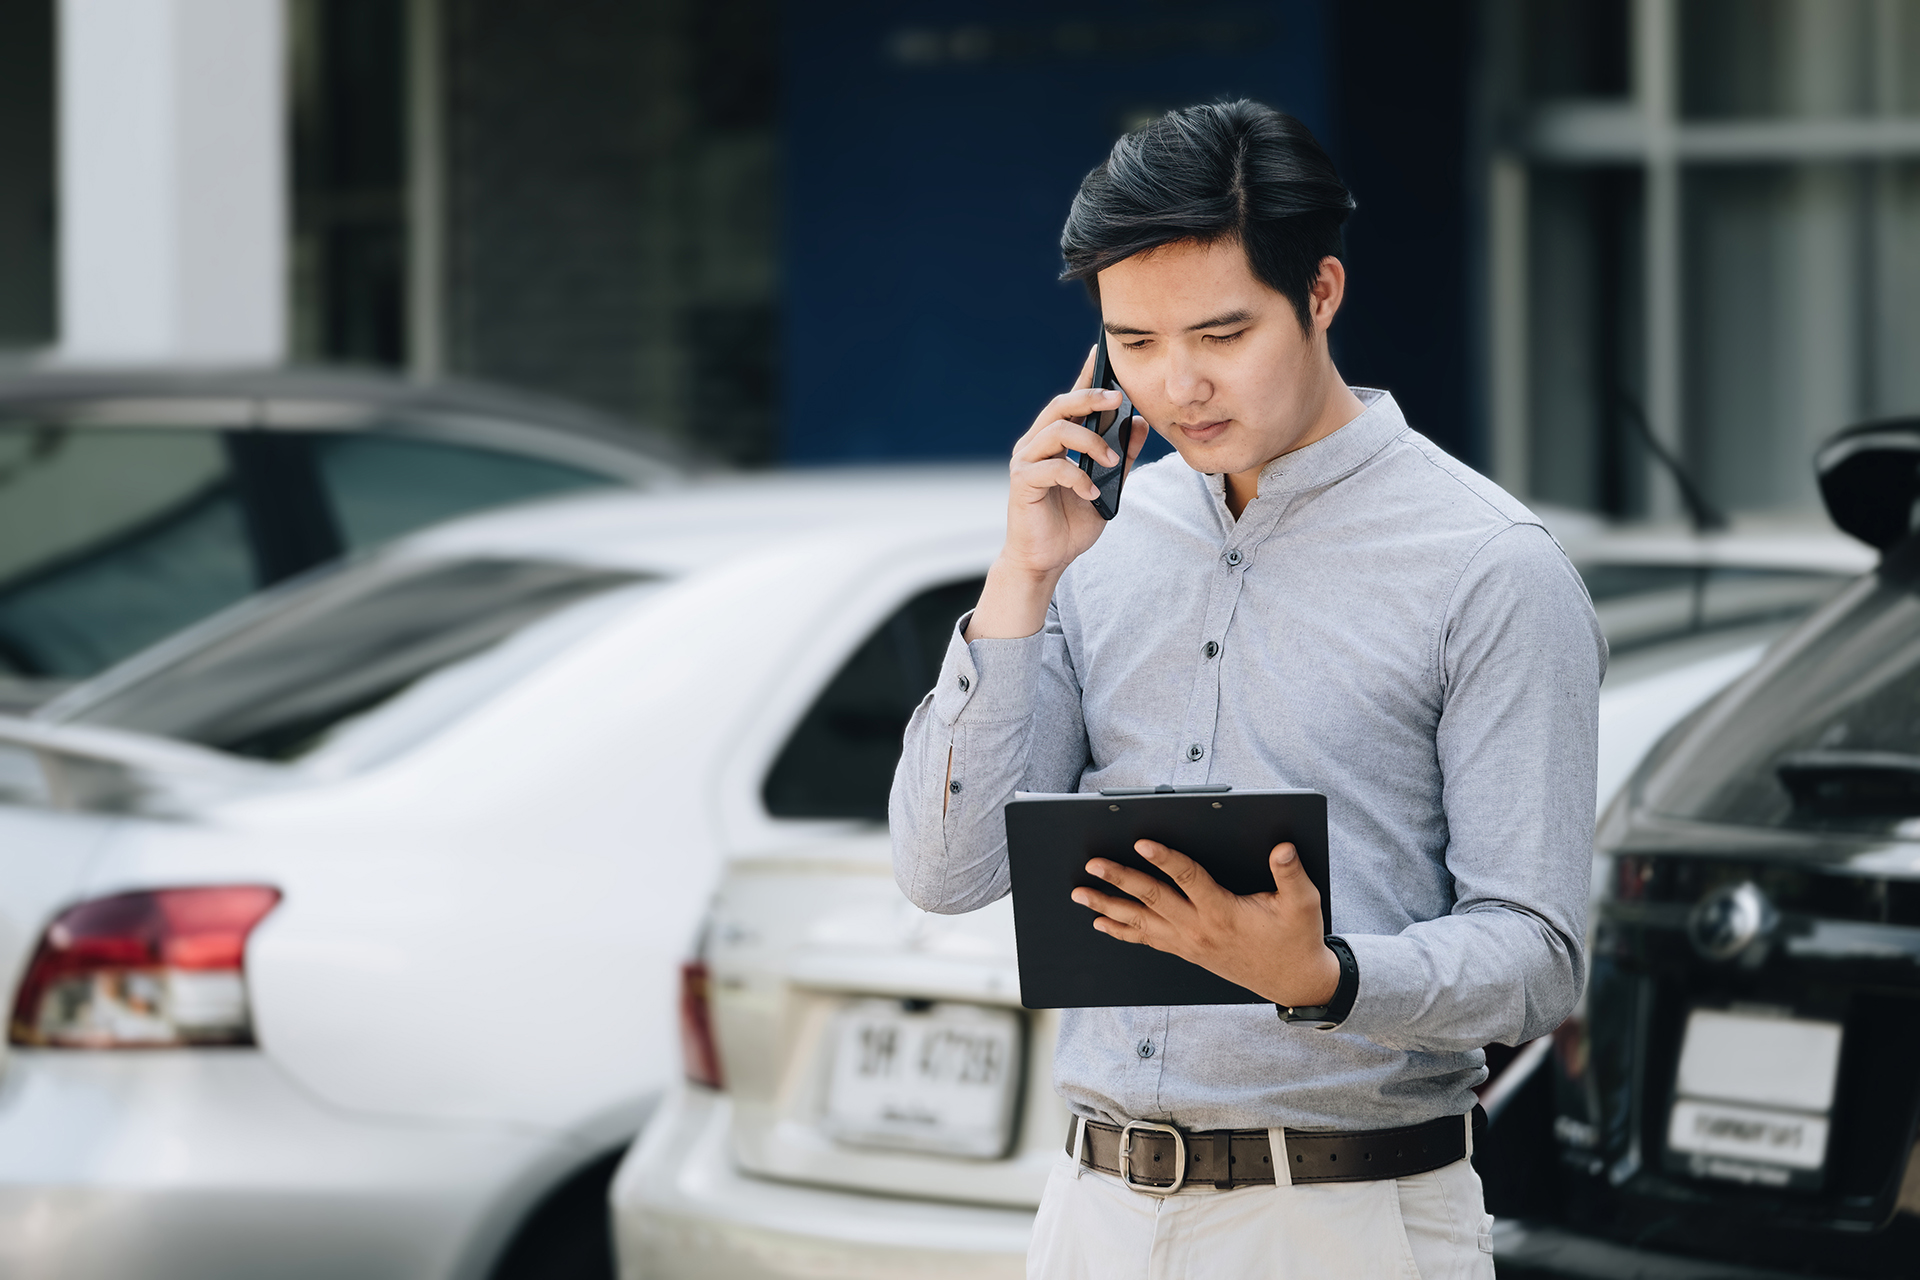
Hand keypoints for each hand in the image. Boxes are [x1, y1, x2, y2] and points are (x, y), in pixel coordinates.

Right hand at [966, 347, 1148, 639]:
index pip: (1072, 400)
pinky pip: (1052, 467)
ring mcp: (1027, 460)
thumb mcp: (1108, 486)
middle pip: (1060, 405)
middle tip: (1118, 399)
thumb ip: (1121, 457)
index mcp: (1056, 440)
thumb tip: (1139, 423)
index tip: (1101, 351)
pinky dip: (1077, 476)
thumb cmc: (1071, 522)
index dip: (1085, 375)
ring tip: (1111, 461)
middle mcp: (1037, 443)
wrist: (1046, 559)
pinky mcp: (1023, 481)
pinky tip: (1090, 491)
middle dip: (1090, 397)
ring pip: (1056, 430)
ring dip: (1090, 441)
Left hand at [1071, 840, 1339, 1008]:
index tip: (1141, 843)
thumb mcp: (1303, 904)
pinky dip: (1120, 931)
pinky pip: (1146, 940)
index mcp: (1224, 912)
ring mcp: (1188, 942)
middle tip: (1092, 864)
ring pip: (1140, 922)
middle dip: (1119, 880)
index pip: (1188, 880)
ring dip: (1107, 906)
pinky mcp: (1186, 951)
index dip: (1165, 859)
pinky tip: (1099, 922)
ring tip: (1079, 893)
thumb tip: (1282, 848)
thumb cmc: (1296, 938)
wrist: (1293, 981)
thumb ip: (1291, 873)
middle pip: (1152, 899)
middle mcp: (1199, 928)